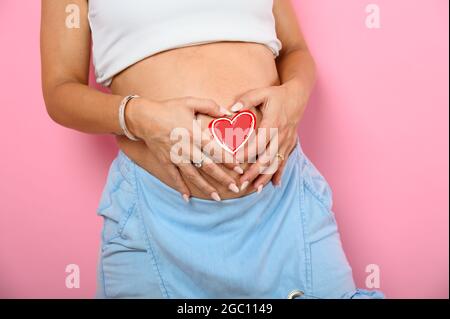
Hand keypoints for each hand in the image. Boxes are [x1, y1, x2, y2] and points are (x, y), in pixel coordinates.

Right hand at [126, 97, 240, 201]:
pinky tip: (187, 198)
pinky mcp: (165, 161)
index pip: (215, 150)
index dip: (228, 161)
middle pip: (208, 166)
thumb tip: (228, 112)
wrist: (143, 117)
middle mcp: (186, 148)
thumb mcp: (190, 102)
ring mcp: (175, 156)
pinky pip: (174, 177)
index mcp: (194, 133)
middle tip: (235, 189)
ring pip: (193, 175)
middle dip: (223, 179)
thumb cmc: (168, 108)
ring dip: (206, 188)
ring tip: (217, 198)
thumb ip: (211, 106)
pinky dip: (180, 187)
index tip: (239, 170)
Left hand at [233, 80, 307, 191]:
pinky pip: (285, 162)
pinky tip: (274, 185)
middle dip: (254, 173)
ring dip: (265, 177)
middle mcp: (281, 136)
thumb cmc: (277, 94)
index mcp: (272, 124)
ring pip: (276, 164)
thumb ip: (246, 100)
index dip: (246, 154)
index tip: (233, 161)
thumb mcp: (261, 92)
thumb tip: (231, 109)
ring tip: (254, 190)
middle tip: (241, 183)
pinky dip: (279, 174)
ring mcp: (286, 142)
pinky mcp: (290, 145)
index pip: (258, 143)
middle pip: (267, 159)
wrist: (298, 96)